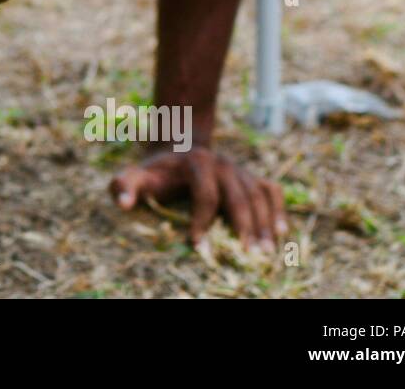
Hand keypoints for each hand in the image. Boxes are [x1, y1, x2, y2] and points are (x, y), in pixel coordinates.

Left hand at [110, 147, 287, 252]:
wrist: (177, 151)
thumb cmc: (155, 173)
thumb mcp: (136, 174)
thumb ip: (124, 185)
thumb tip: (122, 204)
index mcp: (196, 161)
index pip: (204, 194)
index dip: (202, 220)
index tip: (199, 246)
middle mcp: (223, 163)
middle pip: (238, 195)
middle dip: (243, 225)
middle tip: (247, 254)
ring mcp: (240, 169)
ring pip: (258, 195)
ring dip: (265, 223)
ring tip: (267, 252)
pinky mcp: (250, 177)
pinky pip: (271, 190)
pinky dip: (278, 209)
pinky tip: (282, 232)